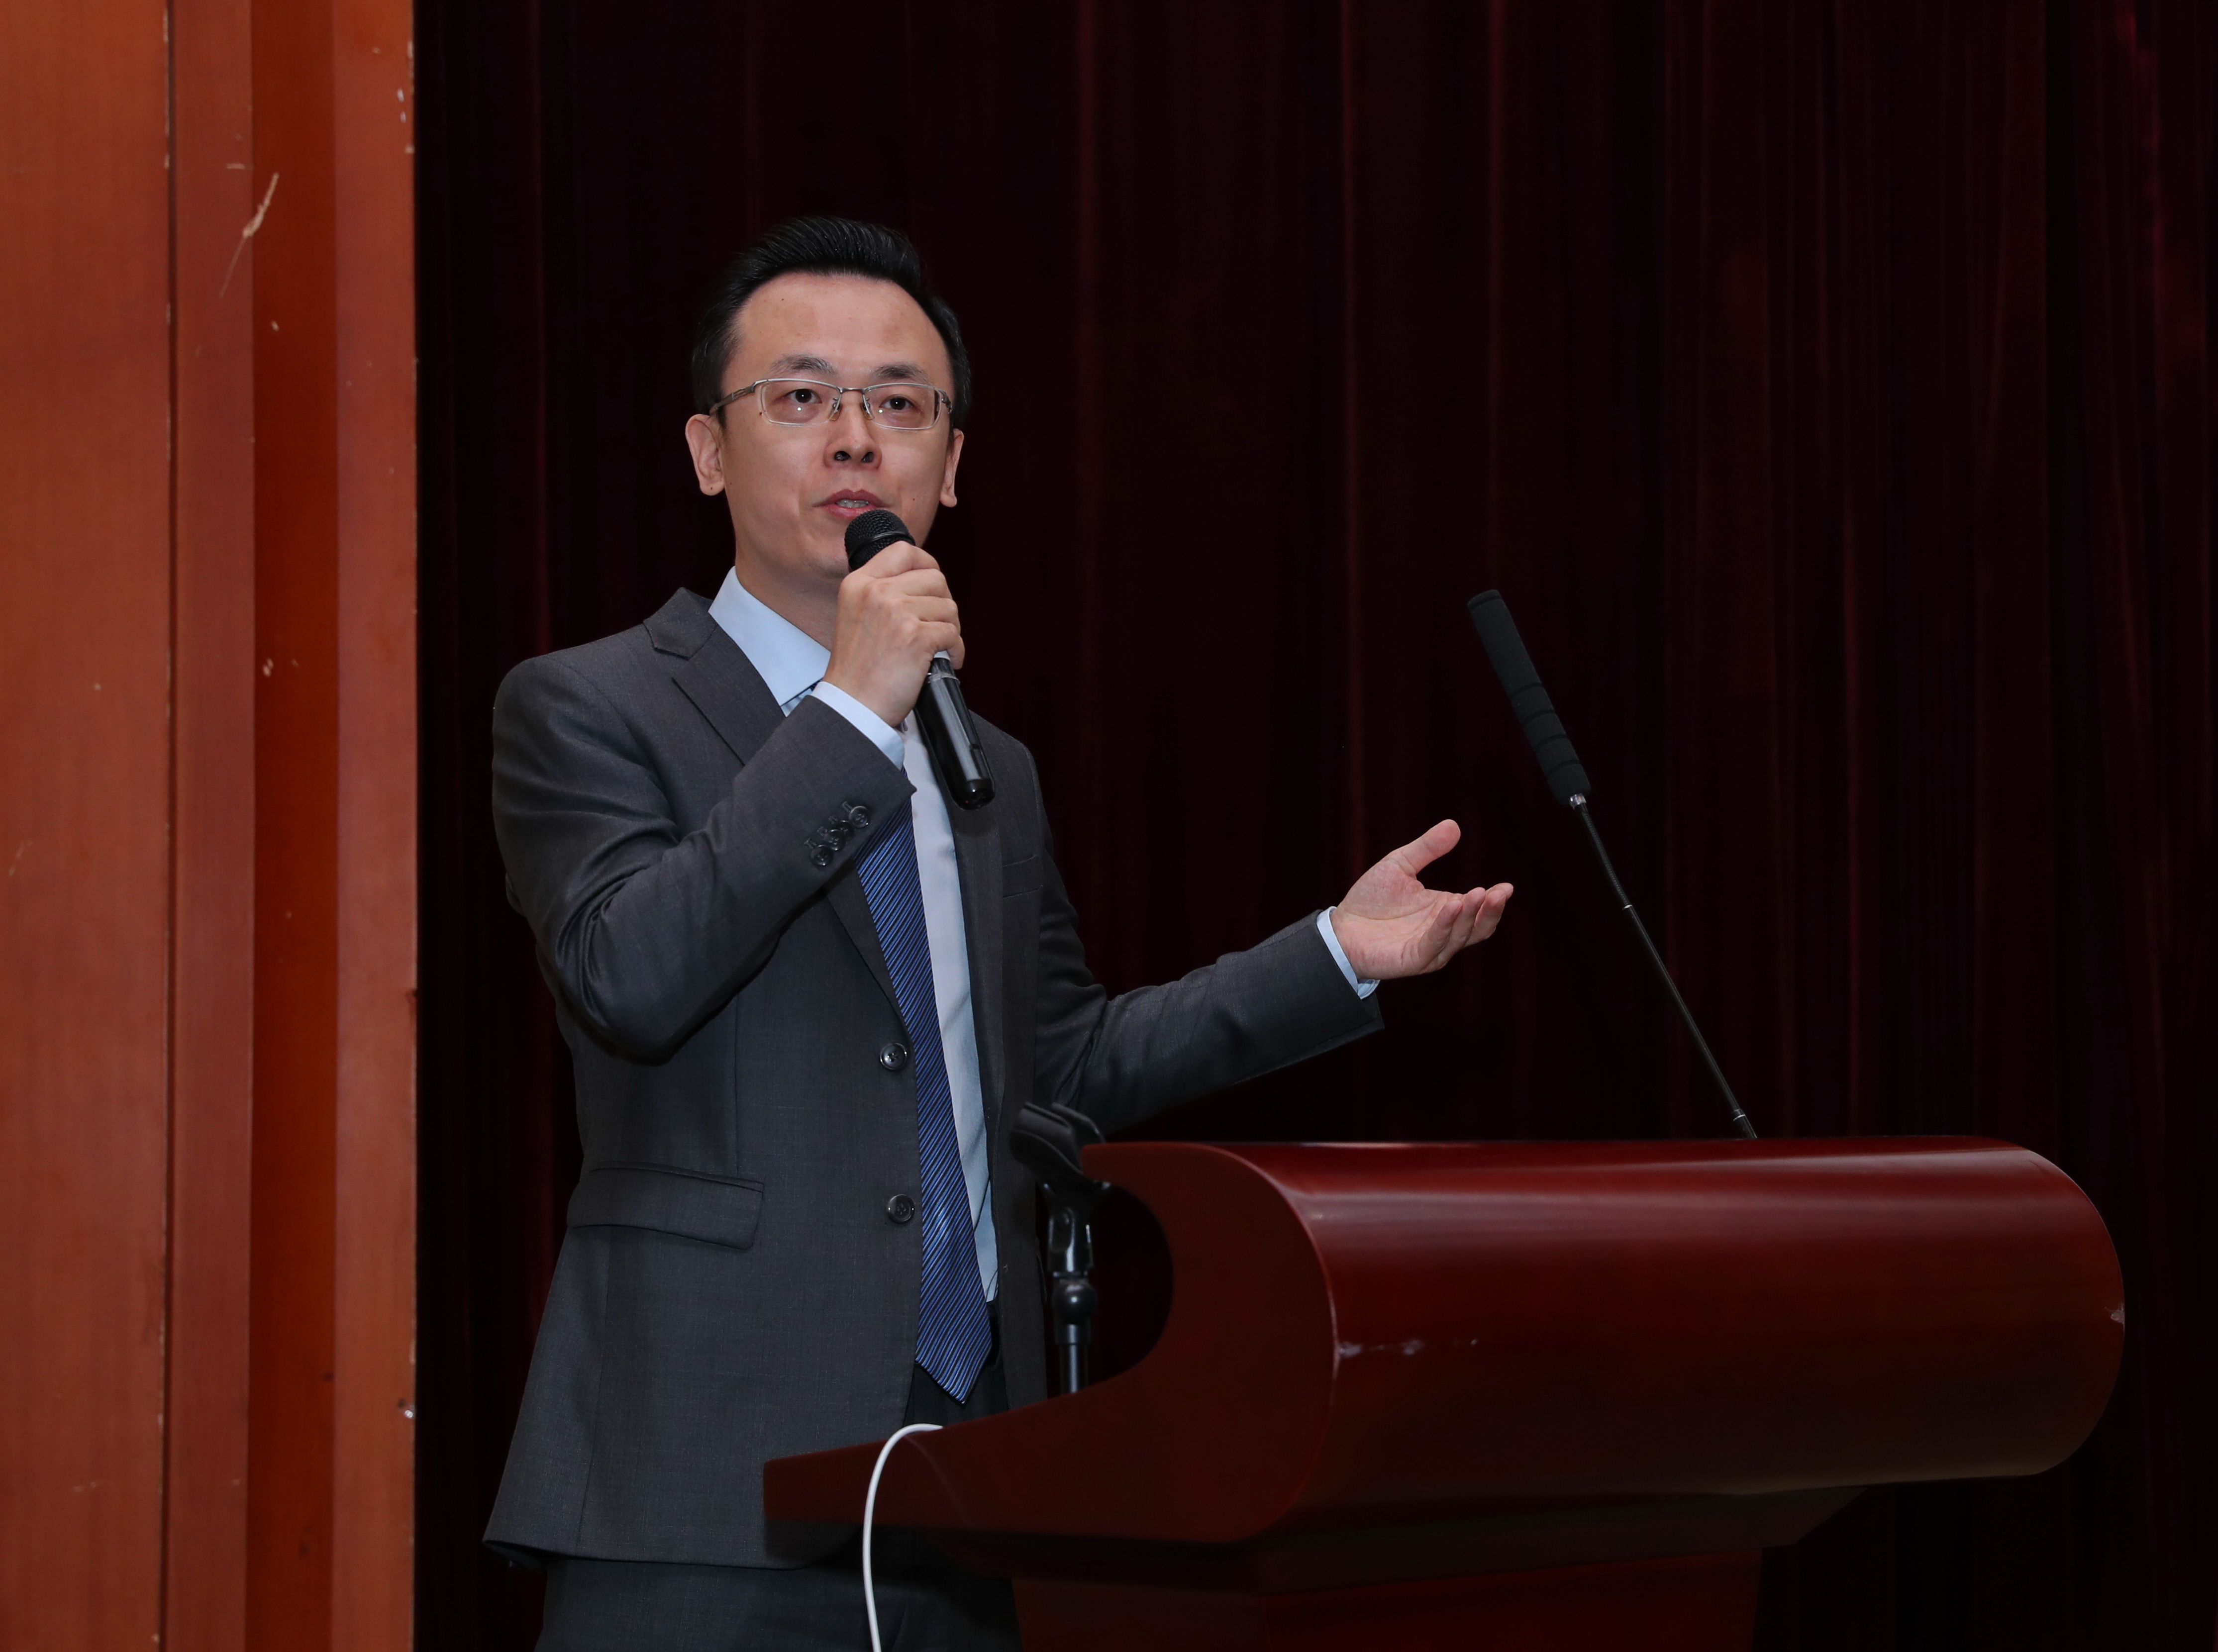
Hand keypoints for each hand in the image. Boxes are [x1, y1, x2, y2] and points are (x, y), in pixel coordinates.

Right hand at [821, 540, 964, 727]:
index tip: (933, 584)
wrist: (853, 705)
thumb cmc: (857, 670)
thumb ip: (882, 593)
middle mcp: (877, 592)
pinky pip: (952, 633)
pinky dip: (956, 650)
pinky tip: (946, 660)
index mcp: (859, 583)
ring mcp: (897, 612)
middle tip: (938, 624)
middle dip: (944, 603)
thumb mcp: (856, 615)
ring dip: (951, 630)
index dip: (927, 564)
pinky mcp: (916, 636)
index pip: (903, 551)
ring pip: (948, 607)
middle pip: (935, 578)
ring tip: (939, 647)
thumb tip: (923, 582)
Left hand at [1330, 820, 1511, 980]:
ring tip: (1477, 894)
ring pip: (1459, 937)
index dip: (1494, 901)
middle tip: (1499, 892)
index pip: (1478, 910)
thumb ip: (1426, 848)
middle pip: (1477, 928)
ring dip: (1470, 916)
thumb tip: (1454, 825)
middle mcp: (1442, 932)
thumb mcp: (1400, 865)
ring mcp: (1430, 949)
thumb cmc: (1371, 900)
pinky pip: (1434, 944)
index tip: (1507, 886)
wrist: (1340, 927)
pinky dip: (1445, 927)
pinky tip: (1451, 907)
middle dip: (1490, 911)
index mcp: (1445, 912)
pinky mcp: (1413, 959)